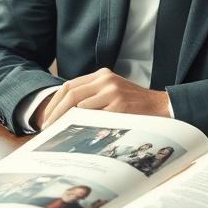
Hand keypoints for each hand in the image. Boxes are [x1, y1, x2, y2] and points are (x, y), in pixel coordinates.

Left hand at [32, 68, 170, 129]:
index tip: (47, 116)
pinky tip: (77, 133)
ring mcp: (112, 91)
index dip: (55, 102)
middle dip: (55, 112)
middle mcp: (106, 79)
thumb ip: (93, 96)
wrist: (161, 107)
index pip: (70, 85)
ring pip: (79, 104)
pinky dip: (83, 124)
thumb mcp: (113, 93)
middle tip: (47, 127)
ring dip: (66, 120)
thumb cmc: (135, 104)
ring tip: (58, 132)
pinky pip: (94, 115)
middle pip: (71, 93)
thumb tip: (66, 113)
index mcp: (102, 74)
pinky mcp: (119, 105)